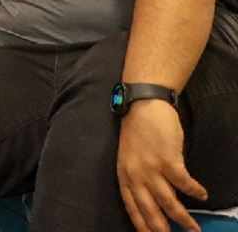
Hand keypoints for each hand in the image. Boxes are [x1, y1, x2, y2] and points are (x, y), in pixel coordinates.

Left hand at [118, 100, 205, 231]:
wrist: (142, 106)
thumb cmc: (137, 132)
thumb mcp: (128, 158)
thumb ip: (136, 178)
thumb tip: (150, 198)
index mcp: (124, 176)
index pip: (132, 208)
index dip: (141, 224)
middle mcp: (136, 175)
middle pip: (149, 210)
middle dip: (161, 229)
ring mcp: (151, 168)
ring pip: (168, 202)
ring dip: (183, 218)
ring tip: (194, 229)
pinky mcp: (167, 159)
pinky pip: (183, 182)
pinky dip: (194, 191)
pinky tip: (202, 196)